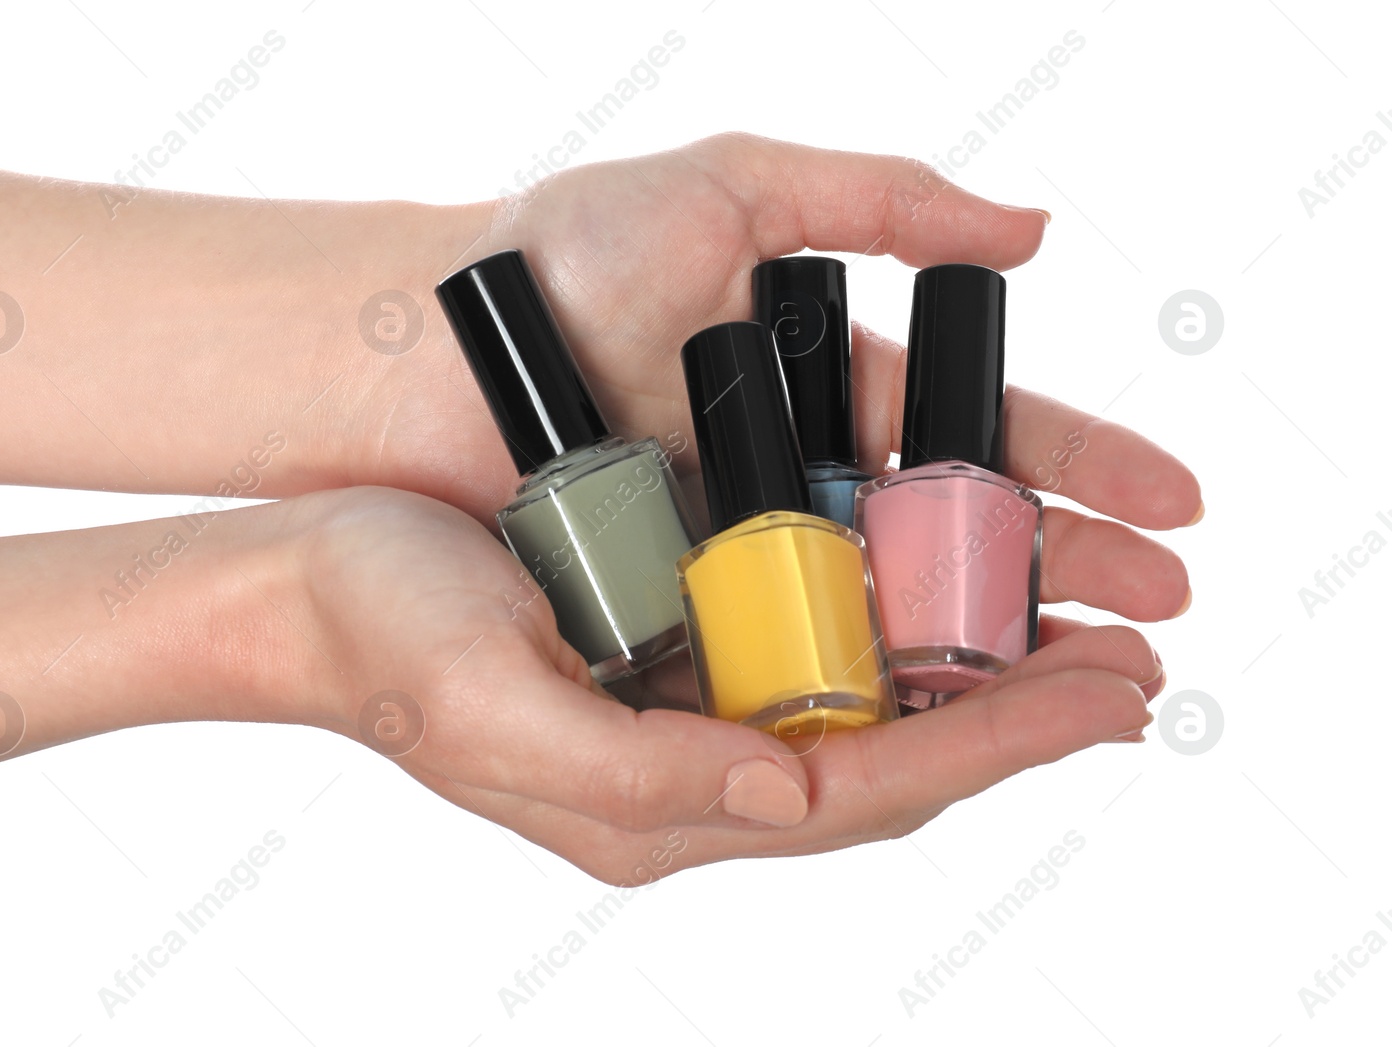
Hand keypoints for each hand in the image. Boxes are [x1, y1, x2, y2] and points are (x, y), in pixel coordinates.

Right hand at [265, 486, 1162, 883]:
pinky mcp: (668, 646)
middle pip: (890, 759)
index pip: (864, 790)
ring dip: (970, 675)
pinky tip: (944, 599)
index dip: (993, 747)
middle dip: (1015, 718)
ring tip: (1077, 636)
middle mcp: (688, 766)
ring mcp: (682, 706)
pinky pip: (804, 650)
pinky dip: (889, 630)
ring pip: (860, 708)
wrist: (302, 581)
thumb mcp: (494, 714)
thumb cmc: (380, 640)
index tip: (1101, 700)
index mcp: (657, 805)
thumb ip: (639, 774)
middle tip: (1131, 671)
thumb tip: (795, 797)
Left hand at [376, 136, 1197, 636]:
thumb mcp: (729, 191)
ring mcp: (745, 559)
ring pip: (891, 619)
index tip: (1175, 508)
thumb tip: (1031, 232)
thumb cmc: (560, 260)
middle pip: (957, 545)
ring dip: (991, 655)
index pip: (983, 438)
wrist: (417, 352)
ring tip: (1090, 688)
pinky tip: (945, 718)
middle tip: (1158, 630)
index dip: (1082, 471)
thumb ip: (875, 199)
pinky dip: (869, 692)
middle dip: (1065, 580)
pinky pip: (794, 665)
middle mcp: (799, 484)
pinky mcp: (684, 619)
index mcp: (826, 392)